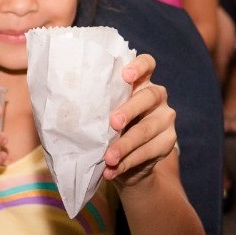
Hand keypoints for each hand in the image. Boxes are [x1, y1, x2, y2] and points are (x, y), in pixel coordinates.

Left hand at [104, 54, 178, 189]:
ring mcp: (165, 119)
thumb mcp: (104, 113)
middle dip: (130, 109)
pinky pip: (148, 152)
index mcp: (140, 82)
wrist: (126, 161)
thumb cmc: (108, 128)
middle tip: (113, 123)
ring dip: (125, 145)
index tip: (125, 76)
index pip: (147, 64)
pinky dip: (128, 162)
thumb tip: (67, 110)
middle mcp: (157, 96)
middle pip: (149, 96)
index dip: (139, 66)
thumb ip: (98, 107)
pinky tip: (113, 170)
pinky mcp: (168, 142)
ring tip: (109, 158)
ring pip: (147, 129)